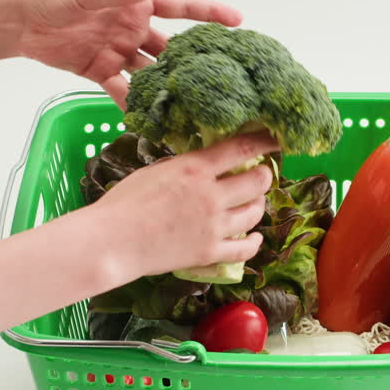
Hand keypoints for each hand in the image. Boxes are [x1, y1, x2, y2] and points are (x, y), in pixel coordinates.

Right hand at [0, 132, 277, 333]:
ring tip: (252, 202)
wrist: (112, 241)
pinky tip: (254, 236)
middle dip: (263, 176)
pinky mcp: (210, 252)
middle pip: (258, 181)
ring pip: (255, 212)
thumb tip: (203, 163)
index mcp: (194, 168)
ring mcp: (214, 226)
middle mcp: (211, 195)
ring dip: (257, 205)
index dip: (265, 140)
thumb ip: (185, 167)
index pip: (242, 147)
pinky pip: (246, 247)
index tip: (276, 137)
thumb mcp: (156, 170)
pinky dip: (254, 241)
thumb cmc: (124, 203)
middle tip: (260, 175)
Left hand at [15, 0, 241, 108]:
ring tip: (191, 106)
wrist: (17, 20)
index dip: (209, 12)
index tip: (238, 20)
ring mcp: (119, 51)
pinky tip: (152, 120)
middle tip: (221, 78)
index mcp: (135, 2)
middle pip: (171, 46)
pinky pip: (125, 91)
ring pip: (152, 72)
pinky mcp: (101, 72)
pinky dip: (136, 105)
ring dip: (168, 88)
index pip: (180, 6)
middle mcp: (133, 27)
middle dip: (195, 61)